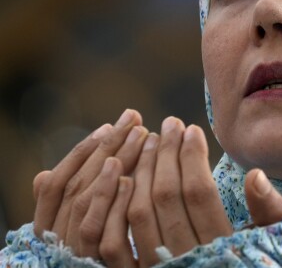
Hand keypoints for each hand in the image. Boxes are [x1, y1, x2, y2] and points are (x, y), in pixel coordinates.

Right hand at [32, 109, 146, 259]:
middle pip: (76, 186)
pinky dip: (109, 202)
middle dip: (106, 148)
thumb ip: (80, 200)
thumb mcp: (93, 223)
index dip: (81, 152)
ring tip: (137, 137)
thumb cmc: (109, 254)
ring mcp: (76, 256)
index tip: (108, 125)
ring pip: (84, 204)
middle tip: (133, 120)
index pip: (57, 184)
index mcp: (50, 228)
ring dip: (112, 165)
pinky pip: (98, 234)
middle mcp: (56, 242)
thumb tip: (59, 170)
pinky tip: (125, 177)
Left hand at [99, 117, 281, 267]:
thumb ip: (269, 211)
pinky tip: (122, 176)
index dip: (193, 157)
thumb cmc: (255, 262)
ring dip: (139, 170)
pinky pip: (112, 242)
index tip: (192, 129)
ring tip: (147, 139)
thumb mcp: (270, 241)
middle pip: (165, 196)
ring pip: (137, 213)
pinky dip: (112, 207)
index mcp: (222, 249)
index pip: (199, 193)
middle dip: (165, 153)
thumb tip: (255, 174)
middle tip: (168, 123)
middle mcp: (186, 260)